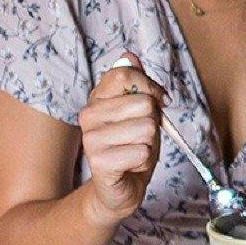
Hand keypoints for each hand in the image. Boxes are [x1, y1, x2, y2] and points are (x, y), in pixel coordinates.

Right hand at [78, 52, 164, 227]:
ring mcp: (91, 139)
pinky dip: (145, 161)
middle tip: (141, 136)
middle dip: (154, 122)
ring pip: (147, 128)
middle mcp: (88, 115)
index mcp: (97, 98)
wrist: (121, 187)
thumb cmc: (132, 146)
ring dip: (150, 144)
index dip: (150, 87)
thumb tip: (129, 56)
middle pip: (143, 103)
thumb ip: (136, 84)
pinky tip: (132, 165)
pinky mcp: (100, 162)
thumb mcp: (139, 112)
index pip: (125, 74)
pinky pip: (143, 152)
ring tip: (135, 151)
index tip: (157, 102)